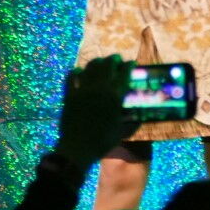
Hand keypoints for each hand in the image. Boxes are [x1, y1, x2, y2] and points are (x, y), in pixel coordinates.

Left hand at [56, 55, 134, 171]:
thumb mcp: (122, 132)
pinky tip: (78, 72)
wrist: (77, 149)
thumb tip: (140, 117)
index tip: (131, 63)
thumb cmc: (102, 142)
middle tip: (116, 60)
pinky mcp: (69, 95)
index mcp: (115, 96)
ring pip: (90, 67)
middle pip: (108, 64)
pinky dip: (76, 72)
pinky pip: (71, 77)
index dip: (129, 65)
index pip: (125, 73)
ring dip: (97, 62)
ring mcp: (83, 90)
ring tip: (100, 63)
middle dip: (114, 59)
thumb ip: (132, 122)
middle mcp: (100, 88)